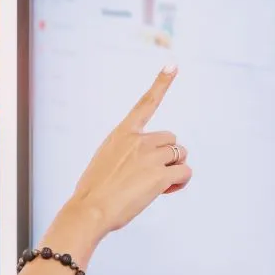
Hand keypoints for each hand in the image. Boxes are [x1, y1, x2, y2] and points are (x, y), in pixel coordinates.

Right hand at [69, 66, 189, 233]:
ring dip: (175, 169)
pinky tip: (165, 191)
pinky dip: (180, 182)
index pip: (145, 103)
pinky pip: (185, 172)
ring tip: (158, 186)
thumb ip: (126, 155)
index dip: (161, 83)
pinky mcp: (160, 174)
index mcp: (122, 133)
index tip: (173, 65)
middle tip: (154, 175)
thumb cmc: (94, 192)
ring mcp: (150, 155)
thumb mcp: (105, 162)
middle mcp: (138, 139)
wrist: (90, 209)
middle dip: (168, 155)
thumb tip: (145, 167)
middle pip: (171, 138)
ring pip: (180, 154)